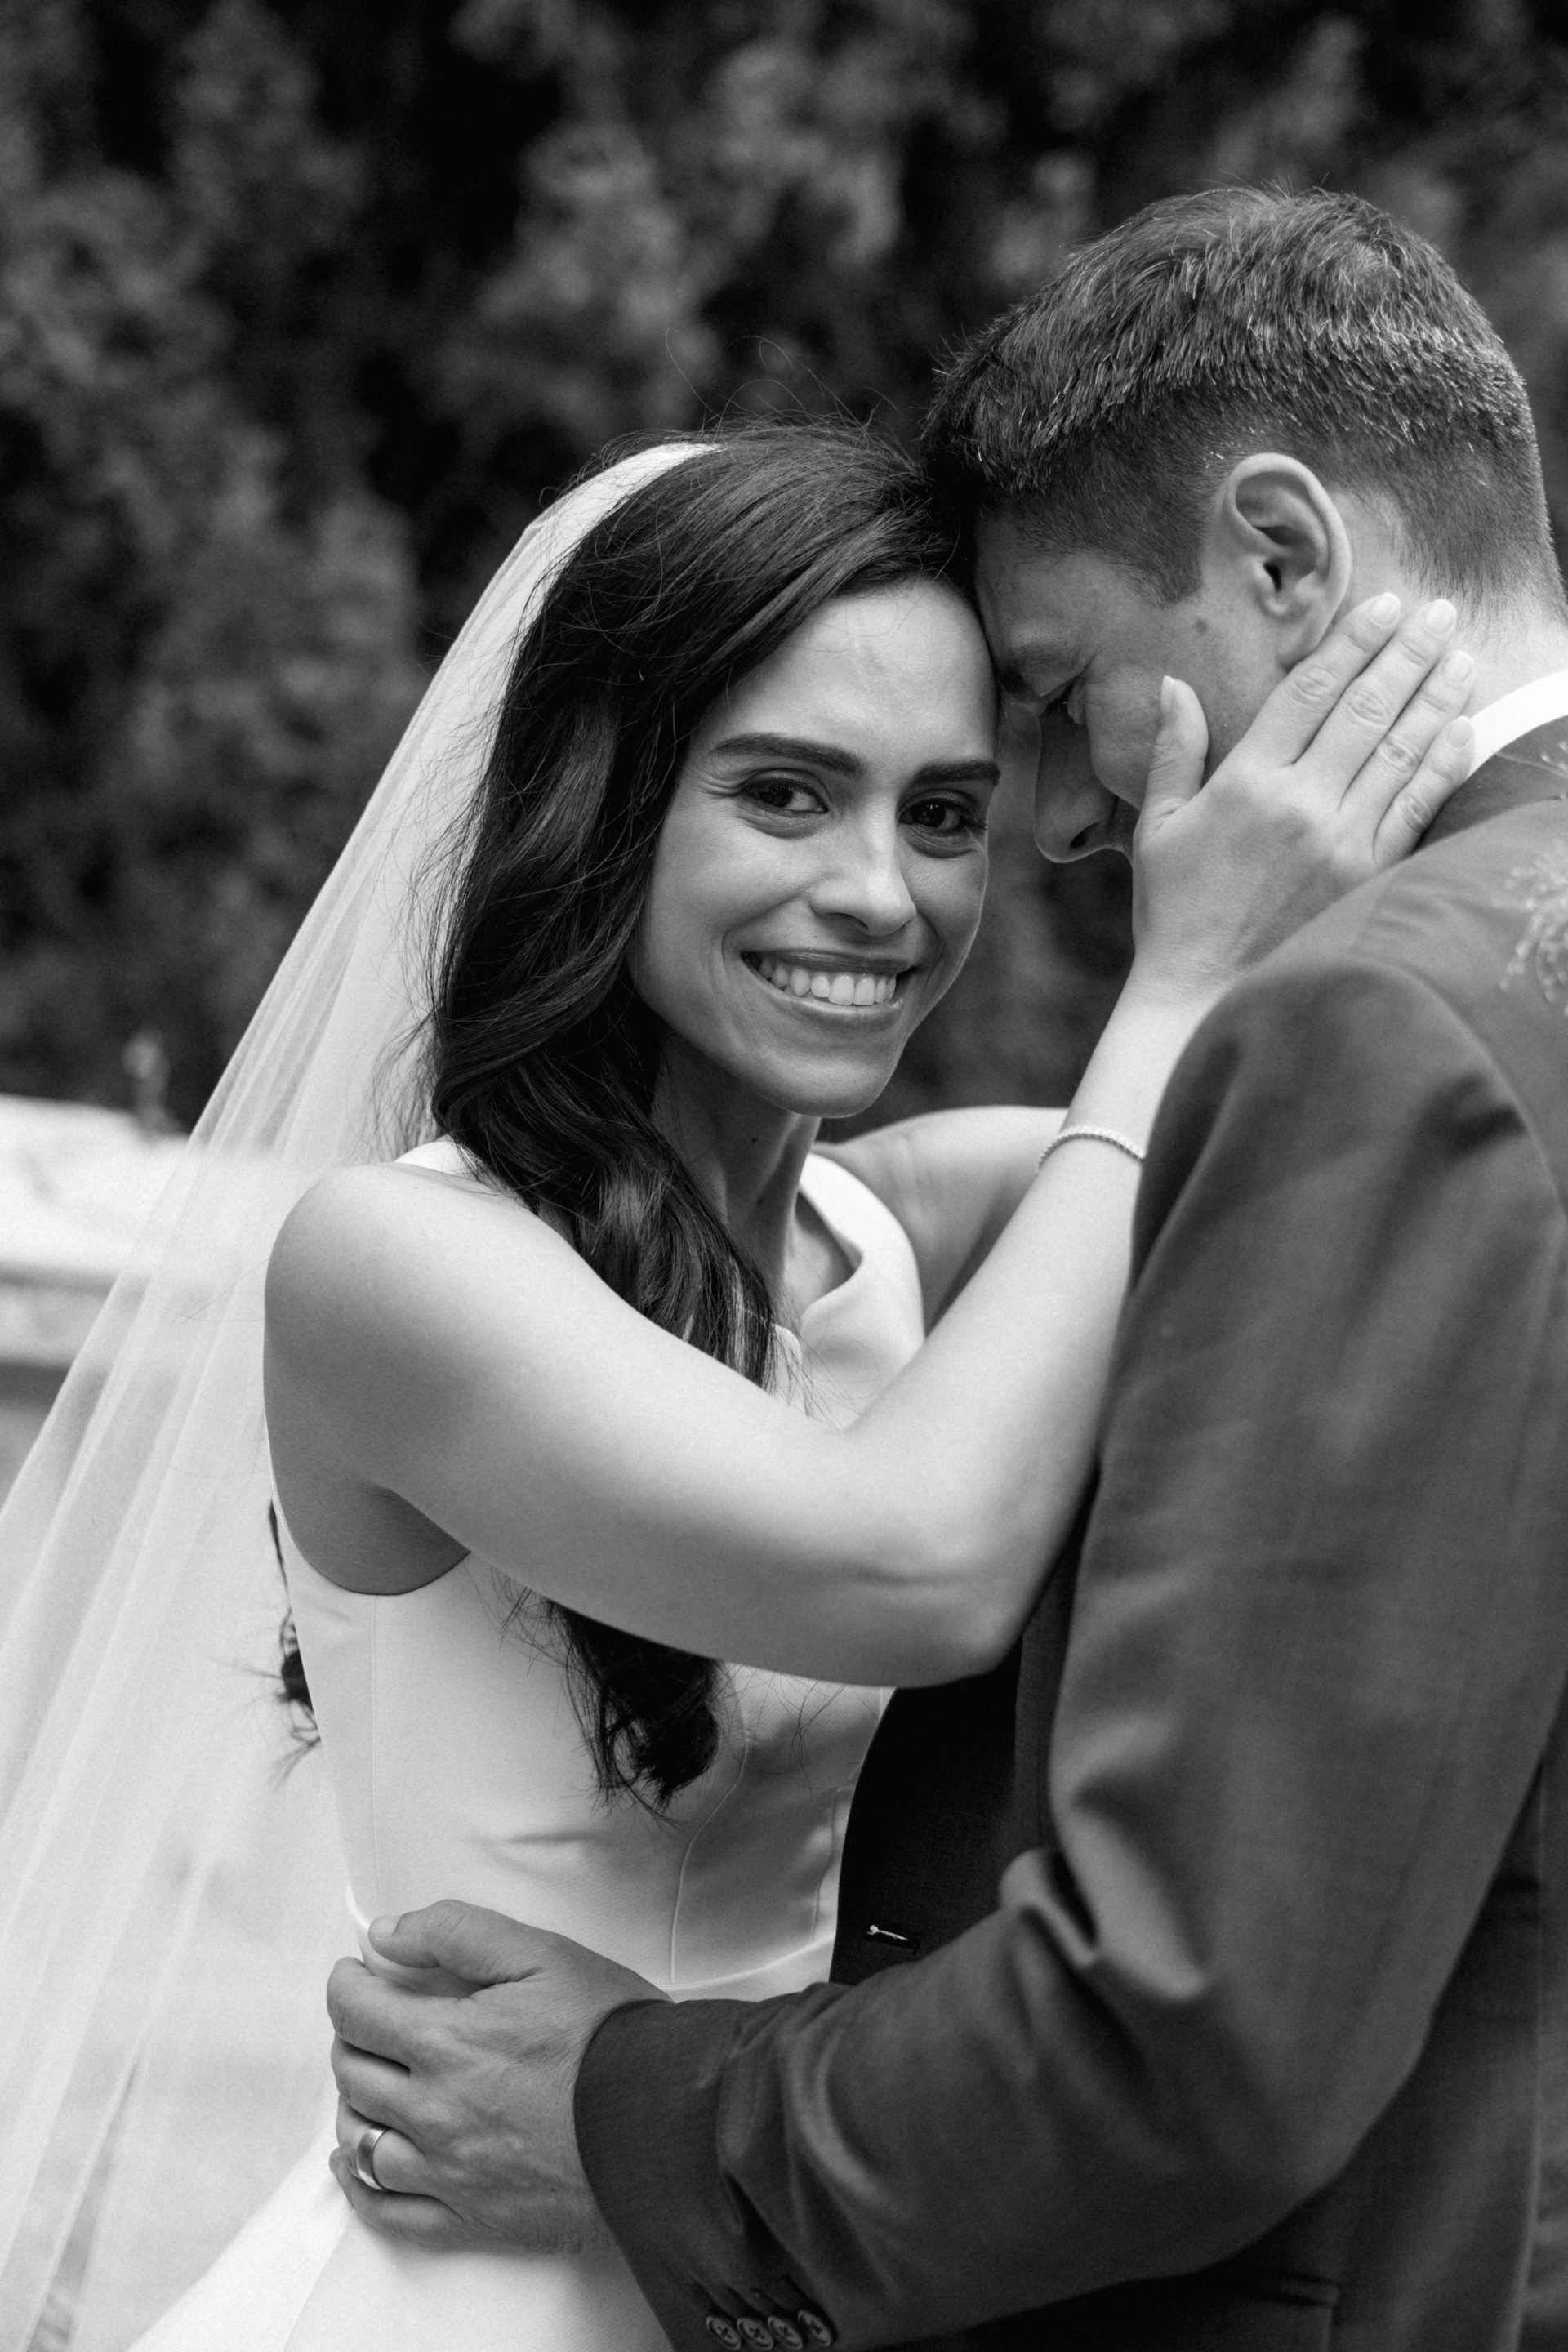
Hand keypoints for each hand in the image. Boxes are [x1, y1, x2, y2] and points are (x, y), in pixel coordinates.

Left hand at [324, 1900, 667, 2253]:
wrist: (662, 2121)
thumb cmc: (608, 2034)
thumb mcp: (539, 1954)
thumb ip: (456, 1933)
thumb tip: (386, 1936)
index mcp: (445, 2042)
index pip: (357, 2012)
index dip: (347, 1984)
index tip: (354, 1974)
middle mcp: (432, 2112)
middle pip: (354, 2072)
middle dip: (353, 2035)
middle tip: (373, 2019)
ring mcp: (447, 2171)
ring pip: (359, 2141)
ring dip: (354, 2105)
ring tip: (372, 2082)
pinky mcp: (470, 2218)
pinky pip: (388, 2212)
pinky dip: (359, 2187)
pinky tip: (356, 2164)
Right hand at [1131, 594, 1474, 998]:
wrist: (1204, 996)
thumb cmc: (1174, 914)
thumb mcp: (1157, 827)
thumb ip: (1173, 751)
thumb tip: (1172, 683)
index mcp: (1245, 781)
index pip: (1309, 691)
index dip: (1351, 642)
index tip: (1384, 604)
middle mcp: (1299, 802)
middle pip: (1366, 708)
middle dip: (1408, 652)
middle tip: (1442, 612)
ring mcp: (1340, 840)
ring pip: (1401, 749)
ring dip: (1438, 695)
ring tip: (1463, 654)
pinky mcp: (1368, 876)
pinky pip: (1417, 807)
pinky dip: (1445, 763)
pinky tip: (1464, 728)